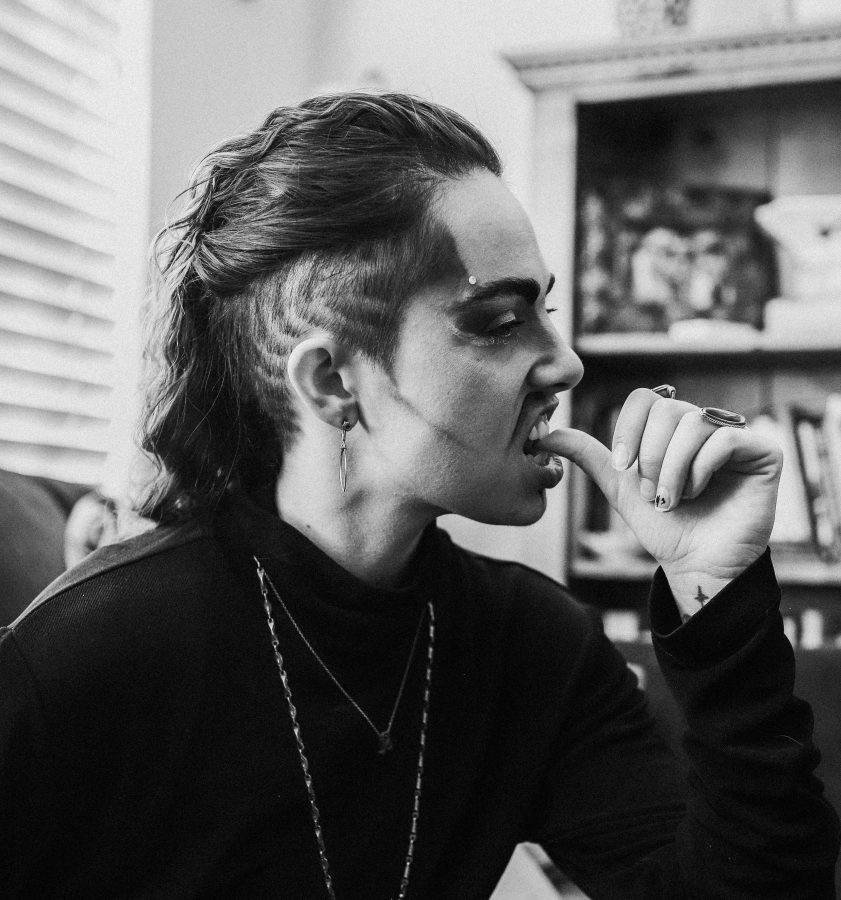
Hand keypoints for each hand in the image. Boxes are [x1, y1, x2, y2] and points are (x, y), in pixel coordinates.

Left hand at [535, 389, 781, 617]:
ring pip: (694, 423)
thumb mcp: (619, 487)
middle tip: (652, 495)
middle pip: (667, 409)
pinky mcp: (763, 453)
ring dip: (672, 469)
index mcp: (671, 428)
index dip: (628, 429)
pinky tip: (700, 493)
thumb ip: (590, 456)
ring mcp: (735, 436)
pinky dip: (702, 469)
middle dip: (650, 457)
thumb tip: (548, 435)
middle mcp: (704, 425)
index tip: (622, 467)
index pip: (645, 398)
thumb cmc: (663, 527)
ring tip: (672, 500)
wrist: (696, 564)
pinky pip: (726, 439)